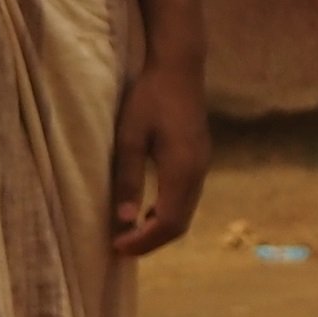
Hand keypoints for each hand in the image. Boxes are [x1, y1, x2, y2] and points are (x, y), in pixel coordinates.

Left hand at [111, 45, 208, 256]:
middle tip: (119, 248)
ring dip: (159, 228)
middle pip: (180, 222)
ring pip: (185, 211)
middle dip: (151, 241)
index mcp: (182, 168)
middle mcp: (199, 171)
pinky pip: (187, 198)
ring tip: (128, 234)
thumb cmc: (148, 98)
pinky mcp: (200, 158)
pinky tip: (145, 211)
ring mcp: (202, 164)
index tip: (115, 247)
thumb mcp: (128, 138)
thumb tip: (124, 221)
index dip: (142, 241)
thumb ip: (128, 178)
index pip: (167, 221)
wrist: (179, 68)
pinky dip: (167, 212)